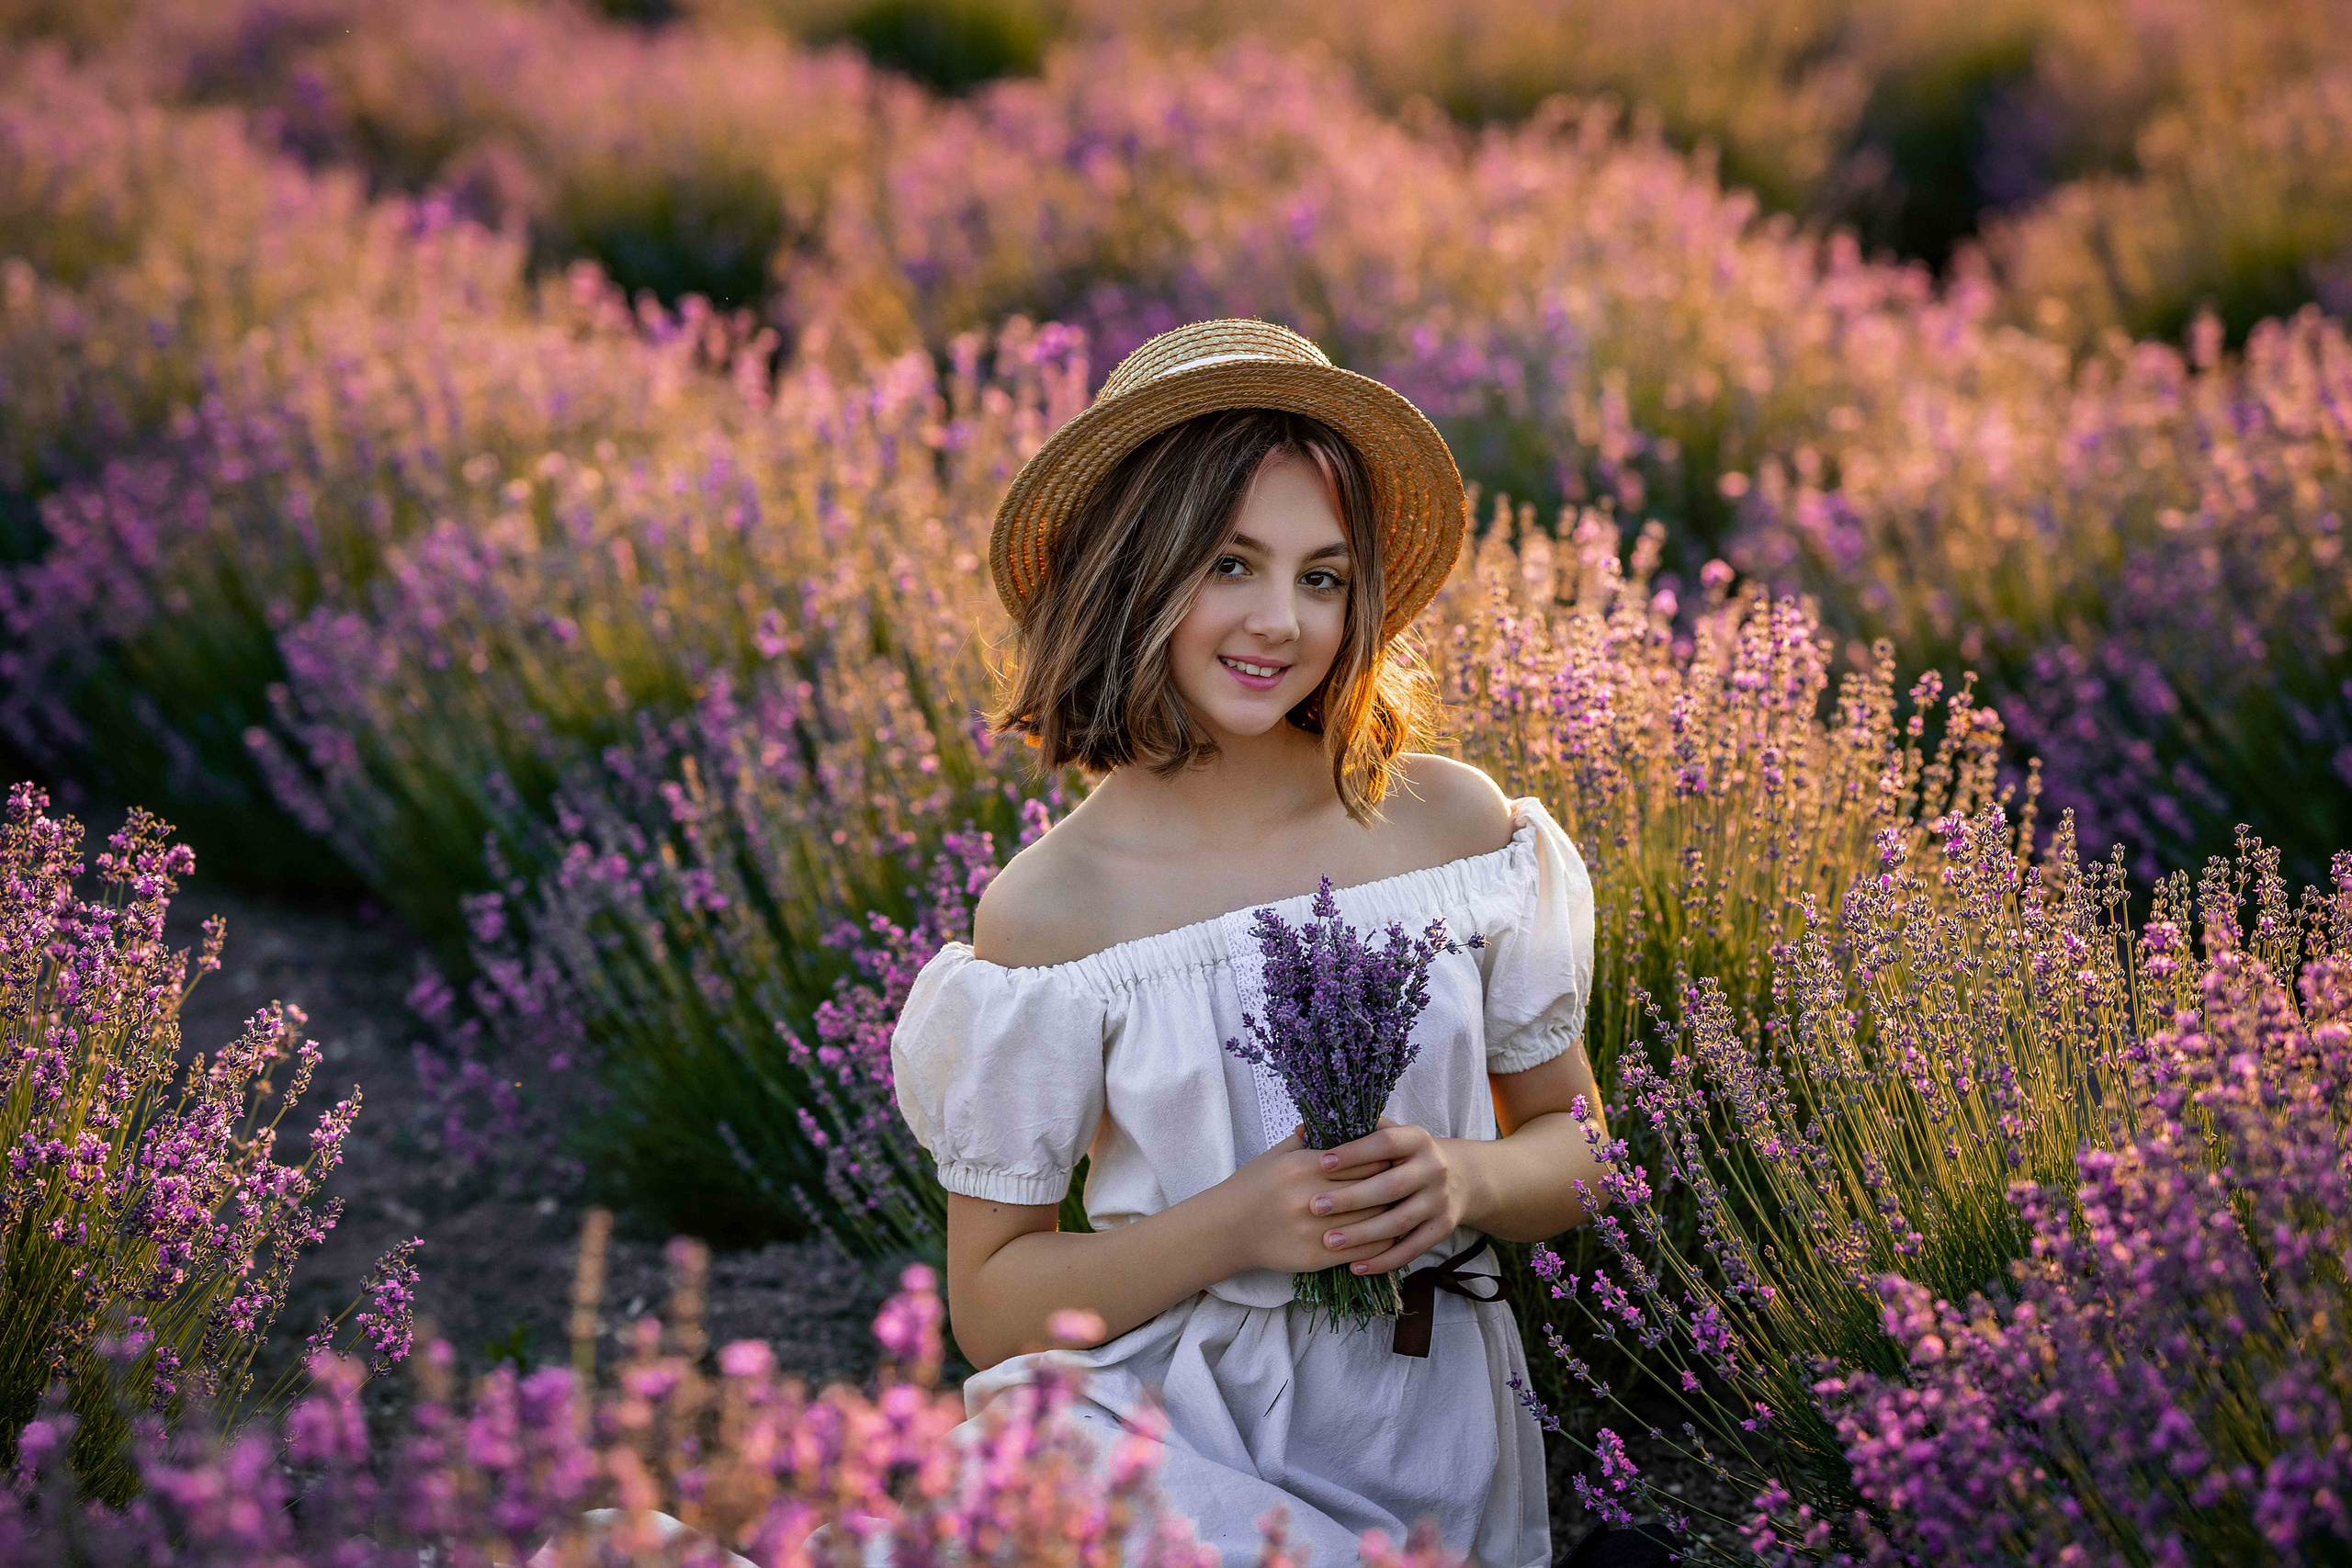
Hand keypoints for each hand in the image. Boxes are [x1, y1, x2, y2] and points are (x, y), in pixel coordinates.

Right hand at [1222, 1125, 1399, 1275]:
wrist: (1227, 1229)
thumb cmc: (1252, 1186)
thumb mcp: (1276, 1154)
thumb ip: (1308, 1139)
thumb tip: (1339, 1120)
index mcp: (1304, 1166)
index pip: (1361, 1159)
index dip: (1384, 1158)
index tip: (1396, 1157)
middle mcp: (1311, 1197)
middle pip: (1371, 1188)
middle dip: (1393, 1184)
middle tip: (1409, 1180)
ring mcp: (1315, 1229)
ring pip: (1372, 1220)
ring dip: (1392, 1213)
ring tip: (1405, 1207)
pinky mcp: (1317, 1256)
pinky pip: (1362, 1250)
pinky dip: (1382, 1244)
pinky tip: (1390, 1235)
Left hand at [1308, 1116, 1468, 1275]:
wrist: (1461, 1178)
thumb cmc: (1405, 1156)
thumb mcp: (1390, 1135)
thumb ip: (1352, 1133)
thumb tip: (1301, 1131)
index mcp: (1417, 1140)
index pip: (1385, 1142)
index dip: (1354, 1153)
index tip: (1321, 1162)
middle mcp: (1433, 1168)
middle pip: (1390, 1186)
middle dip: (1351, 1198)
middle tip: (1316, 1207)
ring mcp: (1440, 1200)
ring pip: (1399, 1221)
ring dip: (1363, 1233)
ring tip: (1329, 1241)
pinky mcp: (1443, 1228)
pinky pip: (1412, 1249)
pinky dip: (1384, 1260)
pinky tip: (1356, 1266)